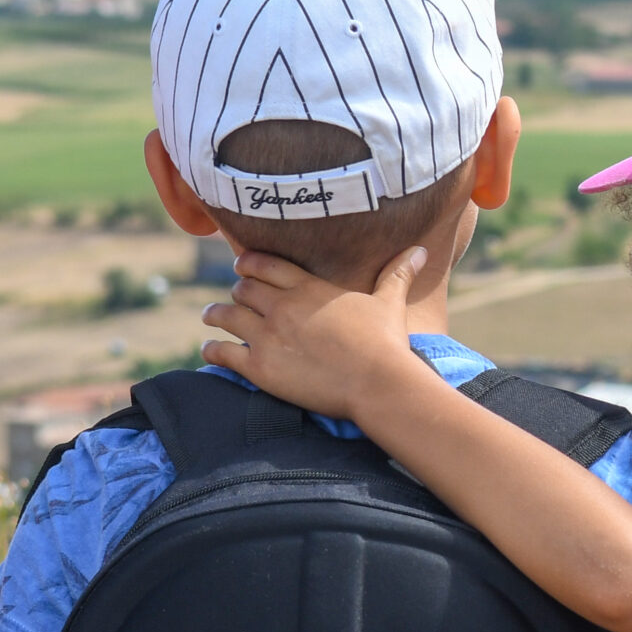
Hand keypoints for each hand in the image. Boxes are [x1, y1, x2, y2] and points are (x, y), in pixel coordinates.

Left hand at [200, 247, 428, 422]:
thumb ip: (398, 273)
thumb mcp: (389, 302)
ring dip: (215, 314)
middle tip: (233, 297)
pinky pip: (223, 353)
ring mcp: (267, 336)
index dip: (249, 263)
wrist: (377, 382)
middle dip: (237, 291)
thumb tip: (422, 249)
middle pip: (243, 289)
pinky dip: (212, 349)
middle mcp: (282, 306)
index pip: (265, 265)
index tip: (242, 266)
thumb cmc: (386, 342)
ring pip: (226, 315)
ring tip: (210, 316)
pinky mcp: (260, 368)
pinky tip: (210, 349)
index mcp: (308, 287)